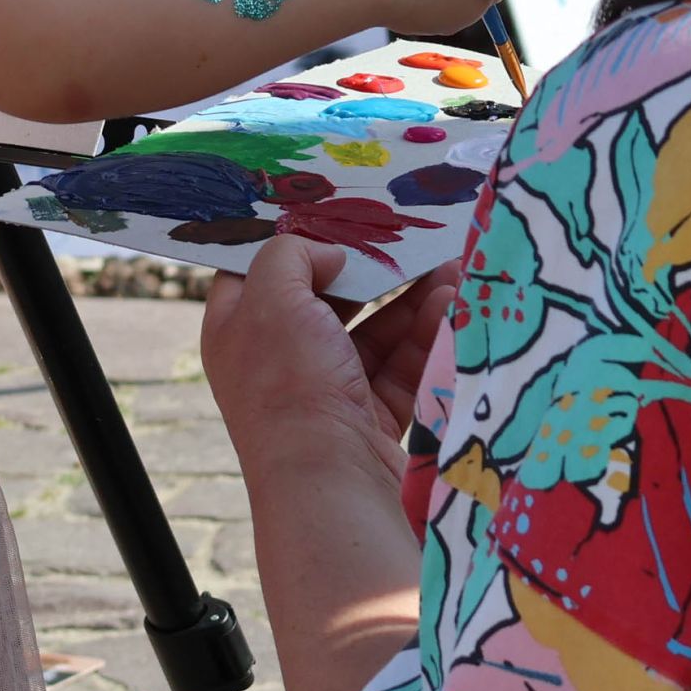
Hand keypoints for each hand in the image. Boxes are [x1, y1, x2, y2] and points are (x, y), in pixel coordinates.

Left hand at [203, 236, 459, 477]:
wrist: (331, 480)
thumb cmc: (289, 382)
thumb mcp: (274, 296)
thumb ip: (294, 254)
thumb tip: (330, 252)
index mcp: (238, 331)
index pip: (257, 272)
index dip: (290, 239)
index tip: (332, 209)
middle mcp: (278, 361)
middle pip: (324, 299)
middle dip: (369, 268)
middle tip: (405, 236)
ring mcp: (326, 391)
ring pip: (372, 331)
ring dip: (410, 298)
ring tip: (451, 266)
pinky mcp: (370, 417)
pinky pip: (401, 366)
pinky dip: (426, 335)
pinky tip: (452, 305)